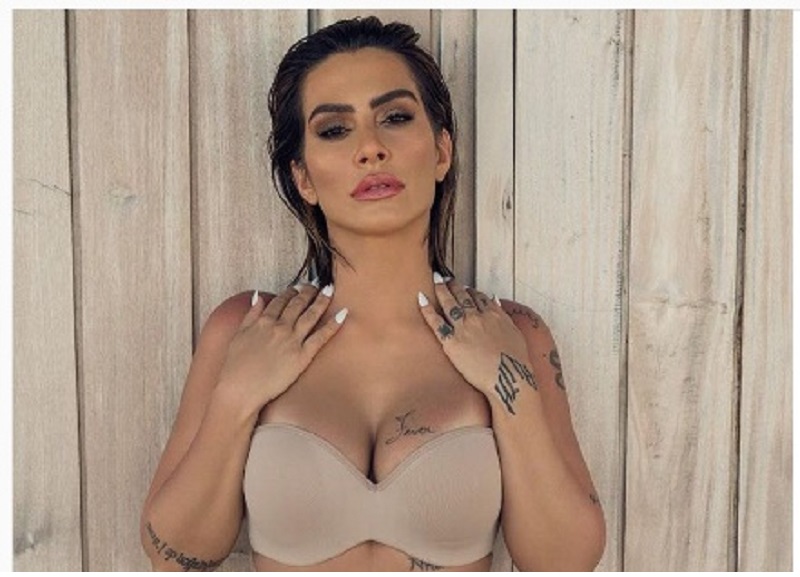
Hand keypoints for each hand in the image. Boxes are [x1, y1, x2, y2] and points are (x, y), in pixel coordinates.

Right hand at [216, 284, 346, 414]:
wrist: (239, 389)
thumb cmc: (235, 366)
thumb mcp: (238, 335)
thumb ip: (250, 315)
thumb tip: (258, 297)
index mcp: (263, 321)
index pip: (280, 300)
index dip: (290, 291)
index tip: (297, 286)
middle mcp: (280, 327)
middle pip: (298, 304)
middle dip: (308, 292)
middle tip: (317, 284)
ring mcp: (292, 341)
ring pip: (311, 315)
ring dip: (322, 300)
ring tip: (329, 290)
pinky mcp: (302, 356)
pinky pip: (321, 337)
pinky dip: (333, 325)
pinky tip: (343, 314)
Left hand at [418, 276, 537, 413]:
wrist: (508, 377)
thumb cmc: (516, 360)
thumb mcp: (515, 332)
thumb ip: (503, 315)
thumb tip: (495, 301)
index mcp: (494, 314)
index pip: (479, 297)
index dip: (470, 291)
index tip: (464, 287)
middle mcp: (477, 317)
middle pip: (462, 296)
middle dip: (453, 285)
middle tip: (445, 278)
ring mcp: (463, 328)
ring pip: (449, 303)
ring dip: (441, 290)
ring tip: (435, 281)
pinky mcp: (452, 341)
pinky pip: (436, 322)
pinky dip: (427, 309)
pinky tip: (421, 299)